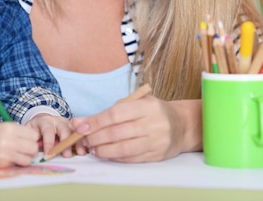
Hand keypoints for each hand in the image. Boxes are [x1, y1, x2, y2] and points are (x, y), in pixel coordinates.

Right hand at [0, 120, 40, 166]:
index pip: (34, 135)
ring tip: (16, 155)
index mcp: (10, 127)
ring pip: (27, 159)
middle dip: (31, 150)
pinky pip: (15, 165)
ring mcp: (5, 152)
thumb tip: (33, 140)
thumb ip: (16, 132)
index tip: (27, 140)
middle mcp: (9, 140)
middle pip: (33, 148)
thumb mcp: (1, 126)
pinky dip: (14, 163)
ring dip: (24, 158)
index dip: (32, 139)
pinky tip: (7, 158)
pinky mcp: (0, 162)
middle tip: (24, 149)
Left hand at [27, 114, 87, 157]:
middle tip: (66, 155)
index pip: (47, 130)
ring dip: (78, 142)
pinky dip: (83, 141)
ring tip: (81, 153)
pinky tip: (86, 150)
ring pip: (74, 130)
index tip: (48, 154)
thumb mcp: (29, 132)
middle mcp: (57, 120)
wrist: (44, 120)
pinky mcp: (74, 127)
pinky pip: (80, 132)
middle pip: (63, 129)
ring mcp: (67, 123)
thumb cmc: (36, 130)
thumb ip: (30, 140)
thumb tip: (31, 152)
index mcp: (44, 121)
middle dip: (65, 142)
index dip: (48, 142)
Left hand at [71, 97, 202, 162]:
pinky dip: (116, 157)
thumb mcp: (137, 103)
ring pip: (124, 149)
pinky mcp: (156, 155)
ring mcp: (156, 141)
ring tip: (93, 148)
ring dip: (104, 150)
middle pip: (118, 133)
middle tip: (84, 139)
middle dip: (96, 137)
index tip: (81, 126)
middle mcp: (153, 124)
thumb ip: (111, 111)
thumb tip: (81, 121)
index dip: (96, 121)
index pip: (116, 114)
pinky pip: (131, 159)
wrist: (182, 125)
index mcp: (147, 106)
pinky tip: (106, 153)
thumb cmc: (153, 111)